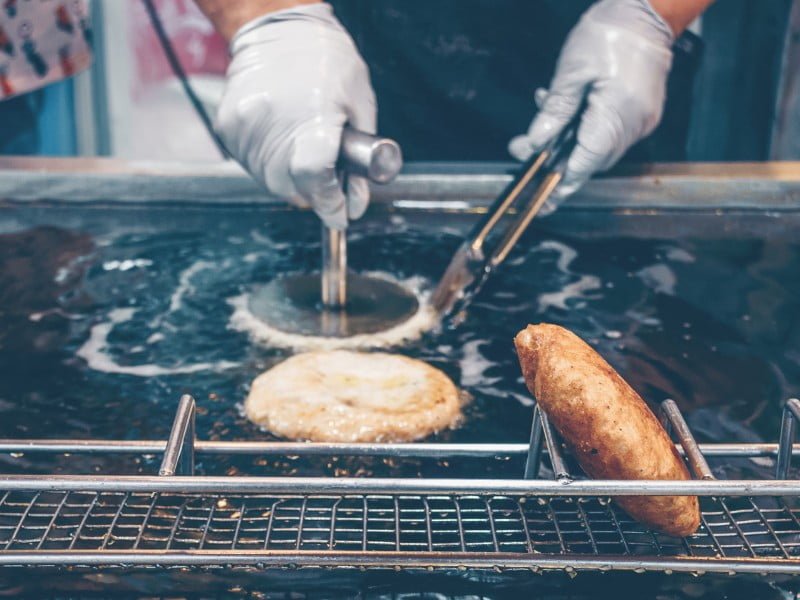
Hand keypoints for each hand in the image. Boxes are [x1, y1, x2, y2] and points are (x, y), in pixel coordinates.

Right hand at [215, 3, 375, 229]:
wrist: (278, 28)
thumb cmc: (328, 63)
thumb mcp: (360, 107)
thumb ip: (359, 163)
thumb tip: (355, 205)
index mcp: (313, 116)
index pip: (314, 178)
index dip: (330, 202)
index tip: (340, 212)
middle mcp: (272, 123)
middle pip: (291, 188)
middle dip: (313, 194)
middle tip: (327, 182)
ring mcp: (245, 126)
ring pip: (269, 181)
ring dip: (291, 181)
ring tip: (303, 152)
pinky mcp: (228, 127)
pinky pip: (251, 164)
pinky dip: (270, 165)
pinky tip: (282, 143)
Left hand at [508, 0, 673, 212]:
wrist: (647, 10)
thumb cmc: (609, 33)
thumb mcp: (570, 73)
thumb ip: (553, 113)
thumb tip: (535, 144)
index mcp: (616, 116)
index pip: (584, 164)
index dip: (560, 184)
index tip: (541, 200)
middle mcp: (634, 125)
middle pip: (590, 160)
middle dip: (556, 160)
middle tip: (525, 150)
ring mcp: (642, 120)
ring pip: (598, 148)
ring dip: (568, 142)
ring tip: (543, 123)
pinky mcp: (642, 113)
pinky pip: (610, 132)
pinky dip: (585, 129)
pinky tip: (567, 111)